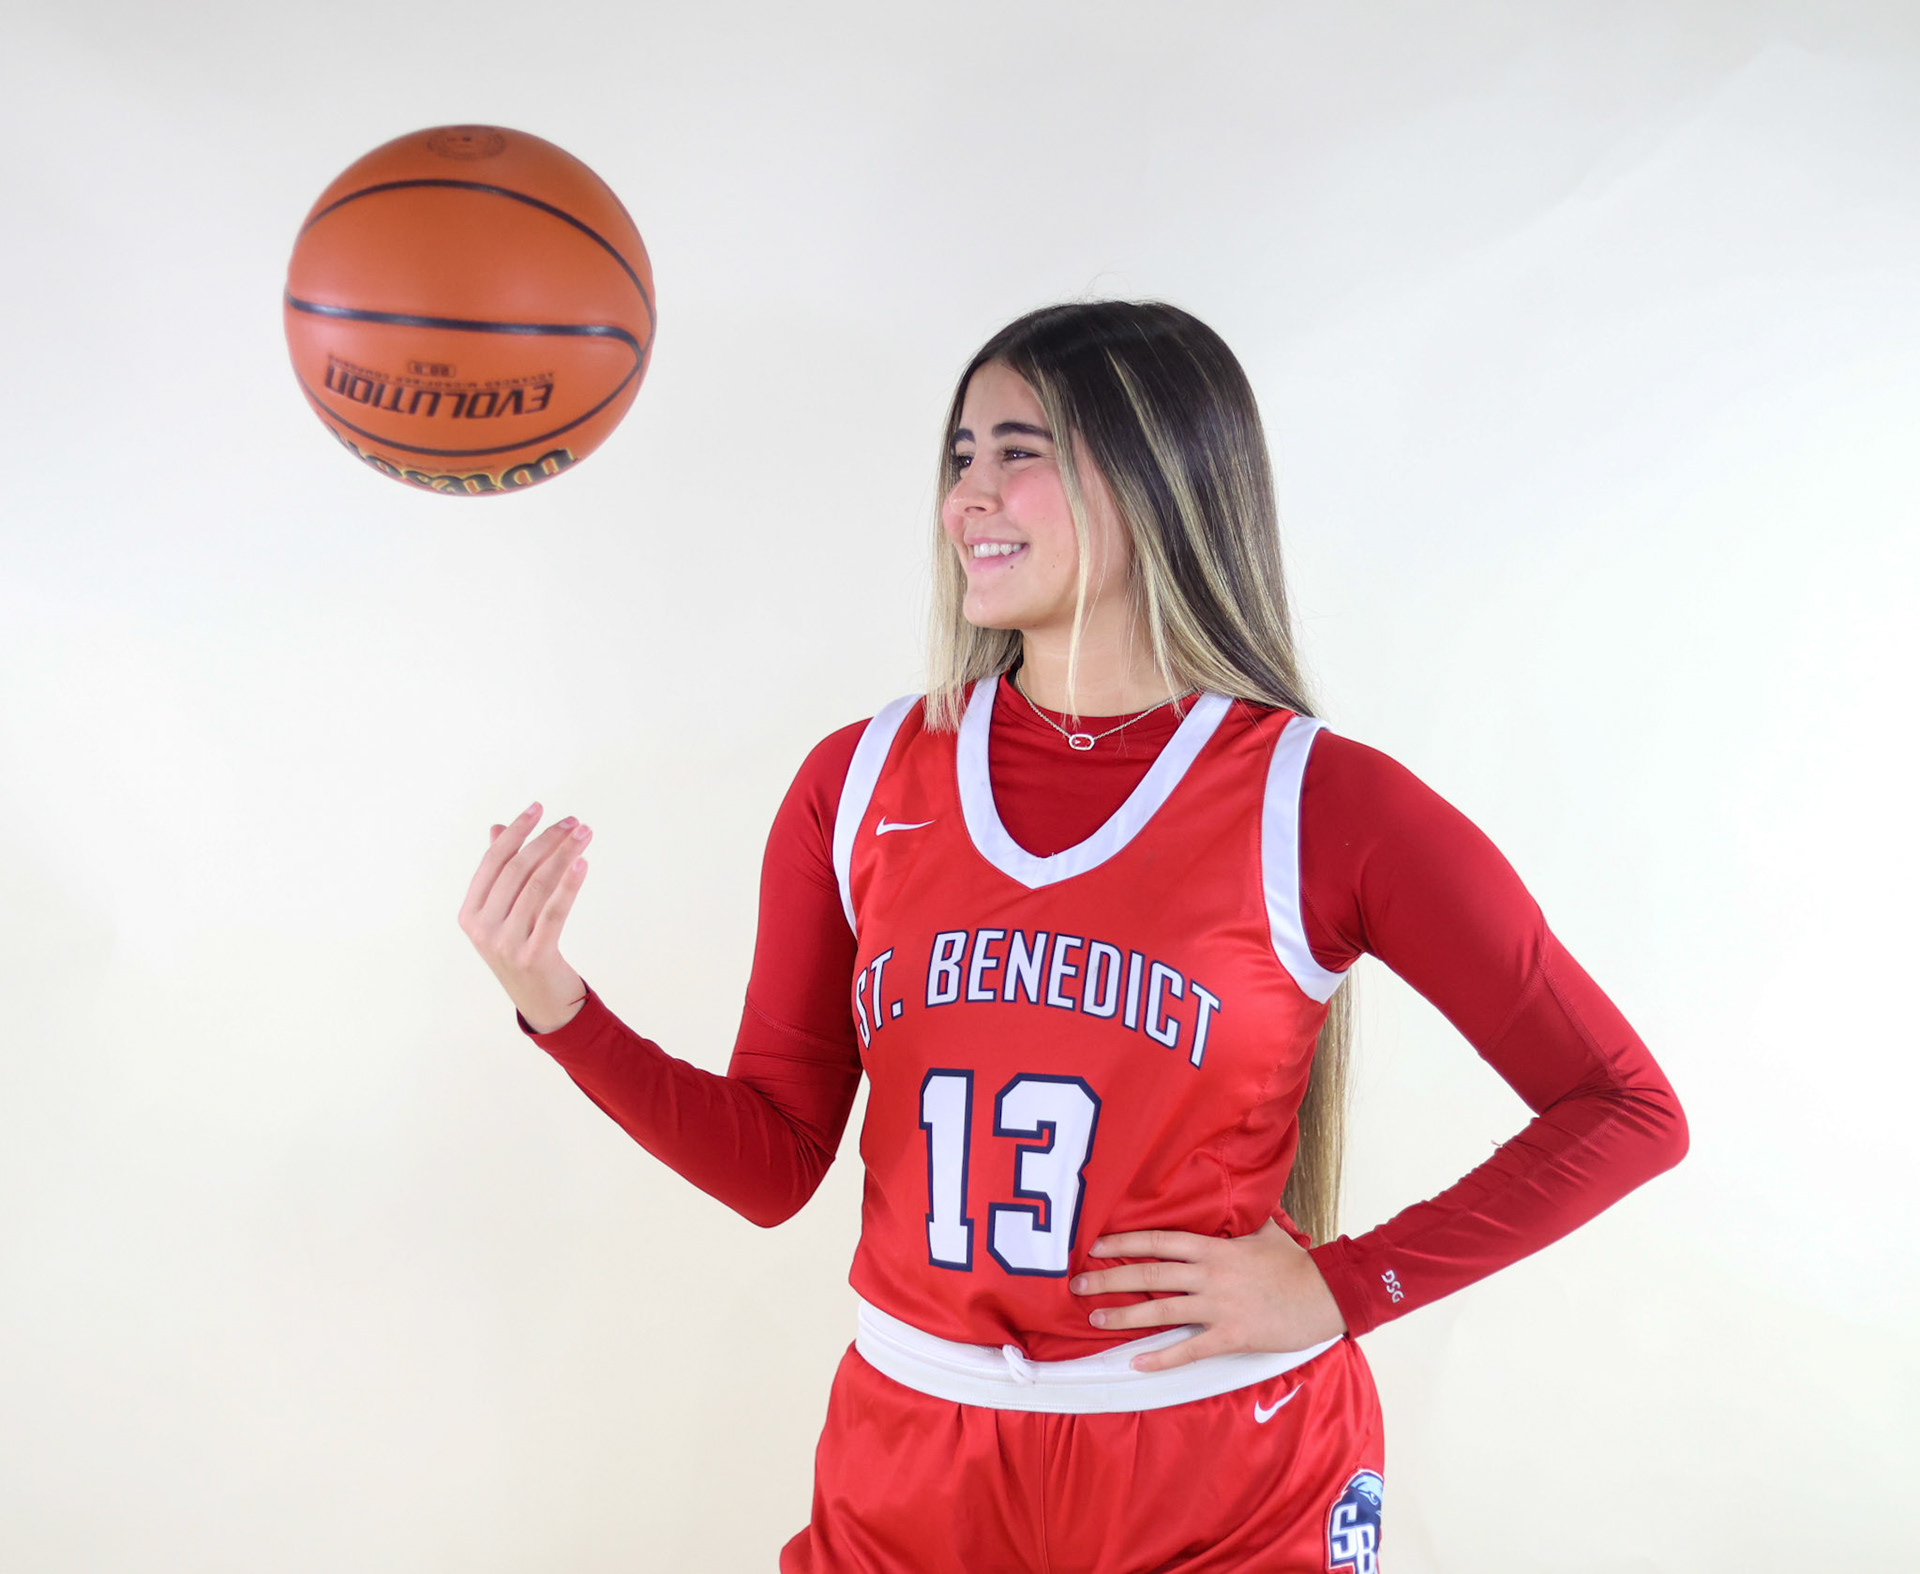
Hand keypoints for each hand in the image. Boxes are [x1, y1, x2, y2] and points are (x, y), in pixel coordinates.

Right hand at [457, 801, 591, 1032]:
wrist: (542, 1002)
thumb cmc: (523, 949)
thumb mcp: (504, 914)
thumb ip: (500, 874)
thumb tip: (498, 828)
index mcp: (470, 913)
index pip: (493, 861)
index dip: (516, 831)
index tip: (538, 807)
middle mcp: (483, 928)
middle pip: (517, 869)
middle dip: (547, 839)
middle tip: (574, 822)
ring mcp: (505, 944)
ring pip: (537, 886)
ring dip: (563, 855)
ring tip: (584, 836)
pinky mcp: (533, 955)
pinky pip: (553, 911)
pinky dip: (569, 884)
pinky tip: (582, 863)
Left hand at [1069, 1219, 1346, 1371]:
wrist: (1328, 1295)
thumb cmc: (1295, 1264)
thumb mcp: (1264, 1231)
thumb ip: (1239, 1218)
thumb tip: (1231, 1194)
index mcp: (1214, 1248)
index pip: (1158, 1241)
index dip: (1124, 1242)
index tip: (1095, 1244)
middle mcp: (1209, 1275)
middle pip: (1149, 1274)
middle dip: (1109, 1278)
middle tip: (1077, 1284)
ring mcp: (1218, 1307)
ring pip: (1161, 1311)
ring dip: (1124, 1316)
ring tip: (1096, 1317)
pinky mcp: (1231, 1336)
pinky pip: (1189, 1349)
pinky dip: (1161, 1357)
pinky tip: (1136, 1362)